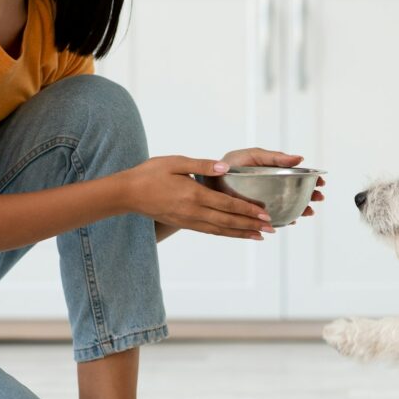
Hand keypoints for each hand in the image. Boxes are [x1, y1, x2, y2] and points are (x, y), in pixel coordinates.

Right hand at [122, 156, 274, 239]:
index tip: (265, 213)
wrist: (128, 193)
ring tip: (260, 236)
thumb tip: (225, 168)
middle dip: (251, 225)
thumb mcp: (176, 162)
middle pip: (228, 221)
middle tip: (271, 228)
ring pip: (220, 230)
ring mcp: (188, 221)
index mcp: (193, 194)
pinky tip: (236, 234)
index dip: (247, 209)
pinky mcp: (184, 224)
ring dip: (241, 234)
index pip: (227, 204)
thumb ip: (202, 165)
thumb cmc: (150, 173)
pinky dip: (226, 234)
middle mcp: (193, 211)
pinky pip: (210, 232)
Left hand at [219, 147, 324, 221]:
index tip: (320, 182)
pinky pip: (273, 219)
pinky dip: (284, 220)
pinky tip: (290, 220)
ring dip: (301, 209)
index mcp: (273, 172)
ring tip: (308, 212)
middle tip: (318, 199)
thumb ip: (275, 157)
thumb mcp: (253, 156)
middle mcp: (271, 188)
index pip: (297, 176)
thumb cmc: (230, 164)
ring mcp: (265, 201)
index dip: (310, 179)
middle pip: (296, 193)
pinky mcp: (256, 214)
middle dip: (309, 196)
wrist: (209, 179)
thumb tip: (300, 158)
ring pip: (288, 207)